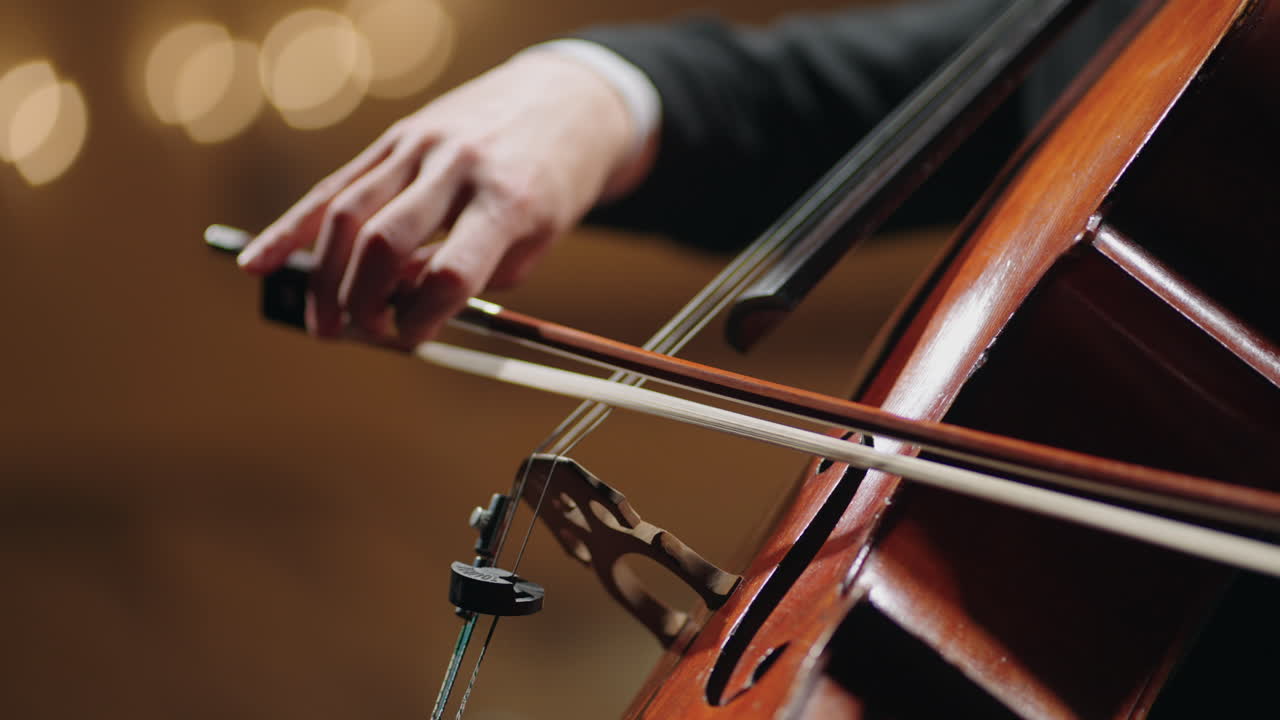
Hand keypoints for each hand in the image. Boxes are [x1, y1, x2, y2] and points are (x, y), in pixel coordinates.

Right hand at [236, 50, 654, 345]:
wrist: (566, 101)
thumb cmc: (551, 184)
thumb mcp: (535, 240)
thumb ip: (471, 275)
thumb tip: (395, 302)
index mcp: (507, 200)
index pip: (451, 272)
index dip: (423, 316)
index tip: (413, 336)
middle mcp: (457, 167)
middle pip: (384, 240)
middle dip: (361, 300)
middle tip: (359, 334)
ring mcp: (421, 146)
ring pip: (348, 212)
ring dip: (324, 277)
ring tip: (323, 325)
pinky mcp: (397, 137)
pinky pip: (336, 186)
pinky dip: (294, 228)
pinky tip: (259, 261)